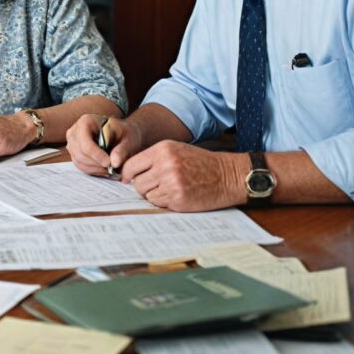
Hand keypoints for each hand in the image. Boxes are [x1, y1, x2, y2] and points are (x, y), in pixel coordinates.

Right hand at [66, 114, 141, 175]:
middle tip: (111, 168)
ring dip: (95, 168)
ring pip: (79, 161)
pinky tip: (104, 168)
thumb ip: (122, 150)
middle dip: (96, 163)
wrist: (121, 135)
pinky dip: (92, 170)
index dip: (96, 155)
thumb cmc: (124, 134)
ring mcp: (73, 143)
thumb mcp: (128, 139)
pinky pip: (80, 165)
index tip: (109, 163)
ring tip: (109, 168)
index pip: (85, 142)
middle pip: (80, 153)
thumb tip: (114, 163)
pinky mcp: (75, 152)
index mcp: (86, 121)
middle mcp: (75, 131)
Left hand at [120, 140, 245, 210]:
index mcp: (162, 150)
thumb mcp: (175, 150)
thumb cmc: (200, 162)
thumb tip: (128, 173)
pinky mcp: (178, 199)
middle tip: (156, 184)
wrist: (226, 175)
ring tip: (170, 188)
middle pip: (137, 182)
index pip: (131, 165)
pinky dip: (164, 201)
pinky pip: (158, 203)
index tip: (127, 179)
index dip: (127, 174)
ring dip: (154, 194)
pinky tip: (177, 194)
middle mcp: (165, 165)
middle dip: (143, 186)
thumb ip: (153, 158)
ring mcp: (171, 183)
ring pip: (146, 194)